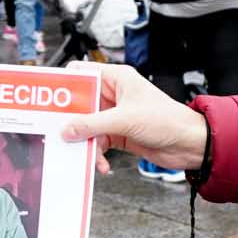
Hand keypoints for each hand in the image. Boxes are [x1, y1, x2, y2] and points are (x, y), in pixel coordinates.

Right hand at [59, 62, 208, 173]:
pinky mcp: (119, 134)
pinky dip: (96, 153)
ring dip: (85, 142)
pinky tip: (100, 164)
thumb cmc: (167, 120)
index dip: (65, 84)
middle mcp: (114, 95)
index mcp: (117, 79)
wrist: (189, 144)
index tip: (48, 98)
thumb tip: (67, 130)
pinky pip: (97, 142)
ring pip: (87, 126)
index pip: (82, 73)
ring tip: (84, 154)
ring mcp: (115, 115)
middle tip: (58, 132)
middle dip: (71, 120)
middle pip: (81, 104)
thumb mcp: (125, 120)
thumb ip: (93, 125)